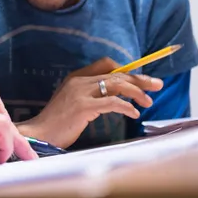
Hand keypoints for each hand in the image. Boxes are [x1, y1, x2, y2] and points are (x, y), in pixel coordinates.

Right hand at [18, 57, 162, 148]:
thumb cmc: (58, 122)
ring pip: (116, 84)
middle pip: (116, 74)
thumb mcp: (74, 102)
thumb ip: (91, 95)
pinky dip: (127, 106)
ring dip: (137, 92)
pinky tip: (134, 113)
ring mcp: (80, 93)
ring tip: (148, 102)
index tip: (141, 79)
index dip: (126, 69)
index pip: (106, 64)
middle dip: (140, 79)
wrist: (40, 134)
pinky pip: (112, 102)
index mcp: (76, 77)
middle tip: (157, 85)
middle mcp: (79, 81)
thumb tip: (116, 94)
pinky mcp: (83, 107)